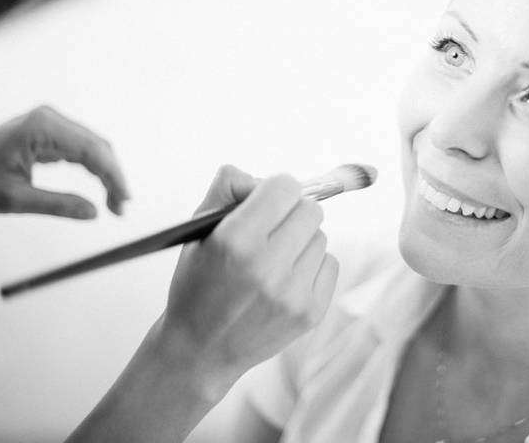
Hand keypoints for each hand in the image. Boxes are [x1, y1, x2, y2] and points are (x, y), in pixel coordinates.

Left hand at [0, 105, 129, 218]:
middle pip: (98, 146)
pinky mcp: (48, 131)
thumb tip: (95, 212)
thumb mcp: (15, 200)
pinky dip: (94, 168)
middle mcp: (49, 119)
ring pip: (93, 147)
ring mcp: (49, 123)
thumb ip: (58, 205)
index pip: (92, 151)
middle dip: (114, 177)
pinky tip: (102, 188)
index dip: (114, 177)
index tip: (125, 203)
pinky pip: (81, 148)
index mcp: (41, 130)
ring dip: (107, 173)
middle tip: (121, 209)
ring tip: (115, 203)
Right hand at [155, 165, 338, 399]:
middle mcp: (266, 266)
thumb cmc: (199, 282)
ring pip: (320, 236)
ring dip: (300, 242)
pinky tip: (285, 281)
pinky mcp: (311, 312)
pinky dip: (311, 267)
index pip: (284, 186)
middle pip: (310, 209)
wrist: (200, 350)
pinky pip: (330, 263)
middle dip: (290, 214)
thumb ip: (229, 187)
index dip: (273, 190)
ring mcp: (292, 293)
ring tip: (272, 262)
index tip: (264, 203)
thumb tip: (266, 179)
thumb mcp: (198, 228)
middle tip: (270, 232)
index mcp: (235, 240)